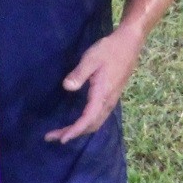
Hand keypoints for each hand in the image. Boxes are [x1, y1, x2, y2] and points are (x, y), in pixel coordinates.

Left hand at [45, 26, 142, 143]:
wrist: (129, 43)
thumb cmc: (109, 49)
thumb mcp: (91, 58)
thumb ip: (79, 73)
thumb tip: (67, 87)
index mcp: (102, 94)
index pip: (88, 119)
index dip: (75, 130)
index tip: (61, 139)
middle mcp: (108, 101)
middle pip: (91, 125)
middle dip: (73, 133)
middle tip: (53, 136)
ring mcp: (111, 99)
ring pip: (96, 122)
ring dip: (80, 129)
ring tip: (62, 132)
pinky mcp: (111, 95)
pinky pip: (99, 116)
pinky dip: (87, 123)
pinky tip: (78, 120)